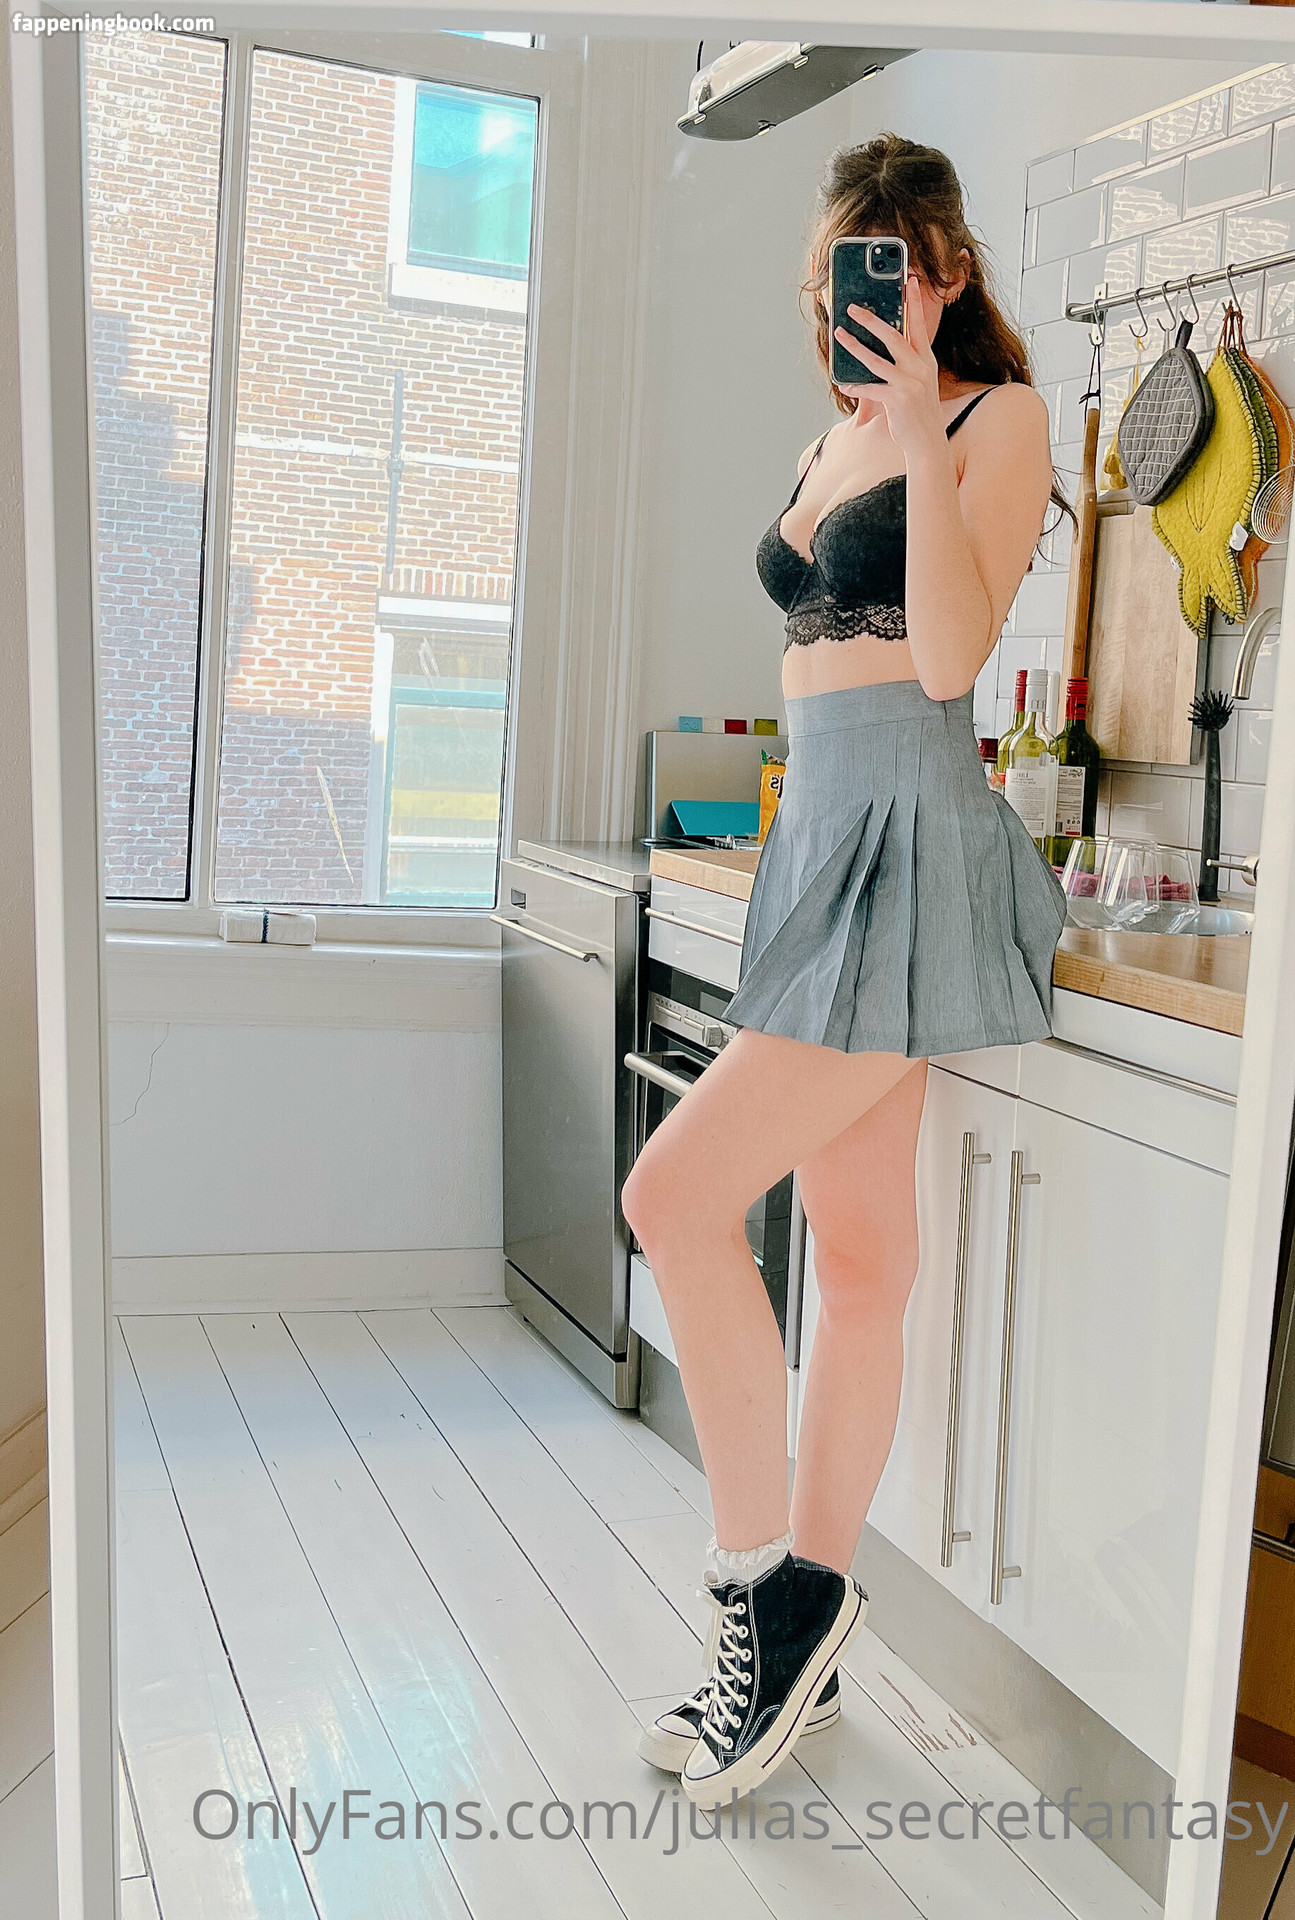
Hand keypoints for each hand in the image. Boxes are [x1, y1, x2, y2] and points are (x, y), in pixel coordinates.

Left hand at [833, 273, 945, 453]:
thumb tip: (881, 349)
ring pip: (875, 359)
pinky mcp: (897, 401)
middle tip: (853, 308)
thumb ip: (906, 364)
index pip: (919, 325)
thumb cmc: (918, 413)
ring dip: (853, 346)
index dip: (914, 302)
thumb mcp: (919, 384)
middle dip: (871, 320)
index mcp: (926, 361)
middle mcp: (920, 368)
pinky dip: (854, 386)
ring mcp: (909, 384)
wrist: (928, 443)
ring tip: (838, 334)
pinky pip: (869, 388)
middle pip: (893, 336)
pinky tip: (842, 384)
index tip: (910, 281)